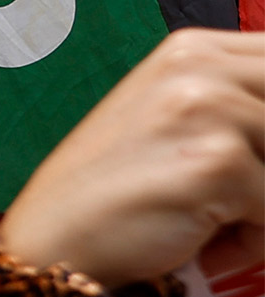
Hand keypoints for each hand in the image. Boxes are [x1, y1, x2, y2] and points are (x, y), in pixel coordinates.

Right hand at [0, 27, 264, 284]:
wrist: (52, 246)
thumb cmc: (117, 195)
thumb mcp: (176, 125)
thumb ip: (239, 109)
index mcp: (193, 50)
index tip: (253, 156)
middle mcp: (200, 66)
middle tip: (239, 192)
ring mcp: (208, 108)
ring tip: (215, 222)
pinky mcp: (217, 161)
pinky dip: (255, 242)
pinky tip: (204, 244)